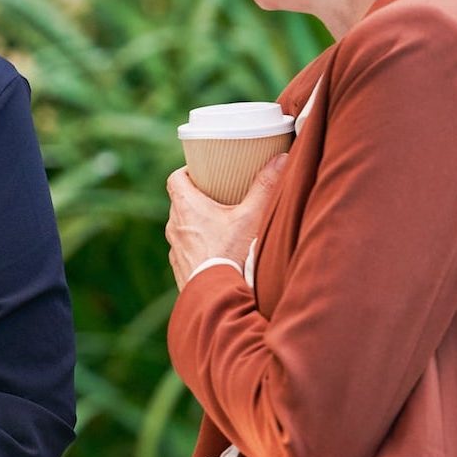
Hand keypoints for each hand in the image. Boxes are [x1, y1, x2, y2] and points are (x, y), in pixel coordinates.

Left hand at [166, 153, 288, 289]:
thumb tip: (282, 157)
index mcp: (185, 207)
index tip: (205, 170)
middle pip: (181, 202)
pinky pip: (188, 250)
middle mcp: (174, 226)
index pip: (175, 178)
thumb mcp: (251, 217)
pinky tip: (220, 251)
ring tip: (223, 223)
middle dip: (199, 196)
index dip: (188, 171)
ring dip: (199, 223)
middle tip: (221, 194)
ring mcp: (176, 250)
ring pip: (184, 227)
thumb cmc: (231, 255)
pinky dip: (200, 245)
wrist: (217, 299)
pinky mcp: (181, 269)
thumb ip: (266, 186)